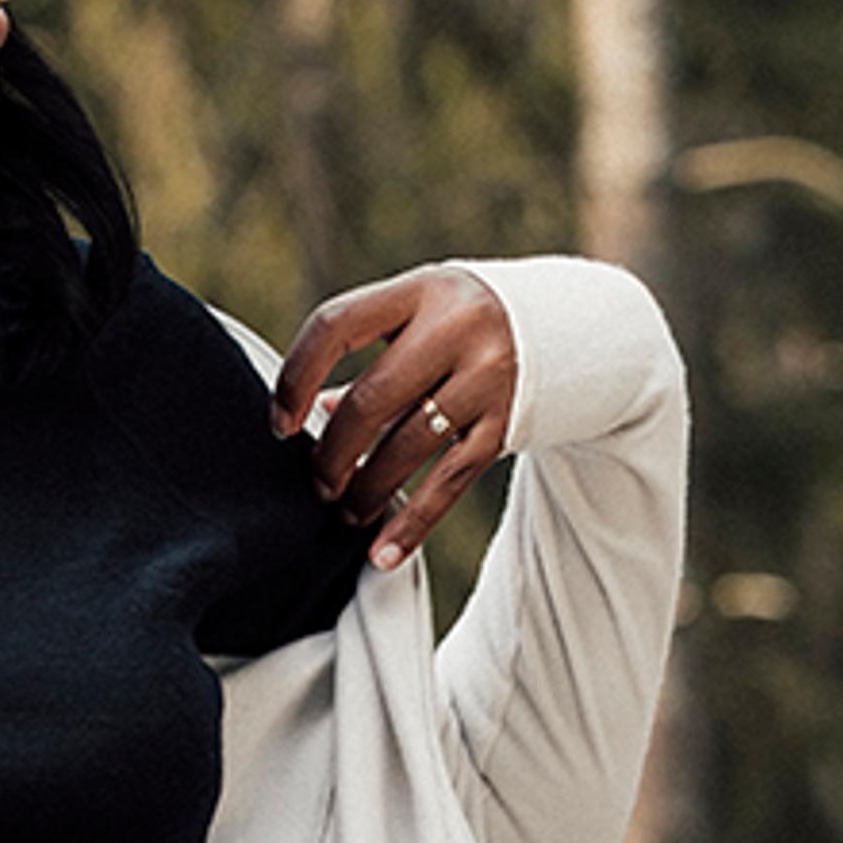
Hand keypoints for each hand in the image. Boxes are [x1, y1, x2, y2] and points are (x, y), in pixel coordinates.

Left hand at [267, 264, 515, 569]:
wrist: (564, 330)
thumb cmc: (461, 323)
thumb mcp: (418, 316)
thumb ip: (370, 355)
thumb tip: (313, 410)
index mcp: (419, 291)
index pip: (335, 327)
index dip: (295, 378)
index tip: (279, 423)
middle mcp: (456, 329)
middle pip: (371, 400)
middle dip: (332, 453)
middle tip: (316, 484)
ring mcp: (487, 378)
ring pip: (408, 447)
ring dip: (366, 489)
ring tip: (345, 511)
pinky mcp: (505, 424)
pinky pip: (450, 481)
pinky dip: (414, 522)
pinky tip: (383, 552)